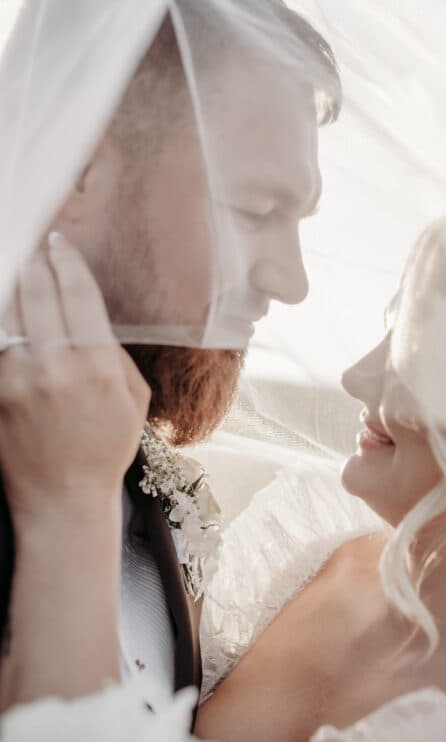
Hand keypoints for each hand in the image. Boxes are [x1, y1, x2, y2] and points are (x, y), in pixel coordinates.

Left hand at [0, 233, 149, 521]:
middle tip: (32, 244)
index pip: (79, 294)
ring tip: (15, 267)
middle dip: (34, 260)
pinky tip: (7, 309)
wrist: (63, 498)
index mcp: (97, 366)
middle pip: (37, 293)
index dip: (67, 261)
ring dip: (11, 283)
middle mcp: (56, 367)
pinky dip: (1, 320)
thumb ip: (116, 353)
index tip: (60, 243)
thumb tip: (93, 317)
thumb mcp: (135, 400)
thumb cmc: (106, 449)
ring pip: (8, 311)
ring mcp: (18, 380)